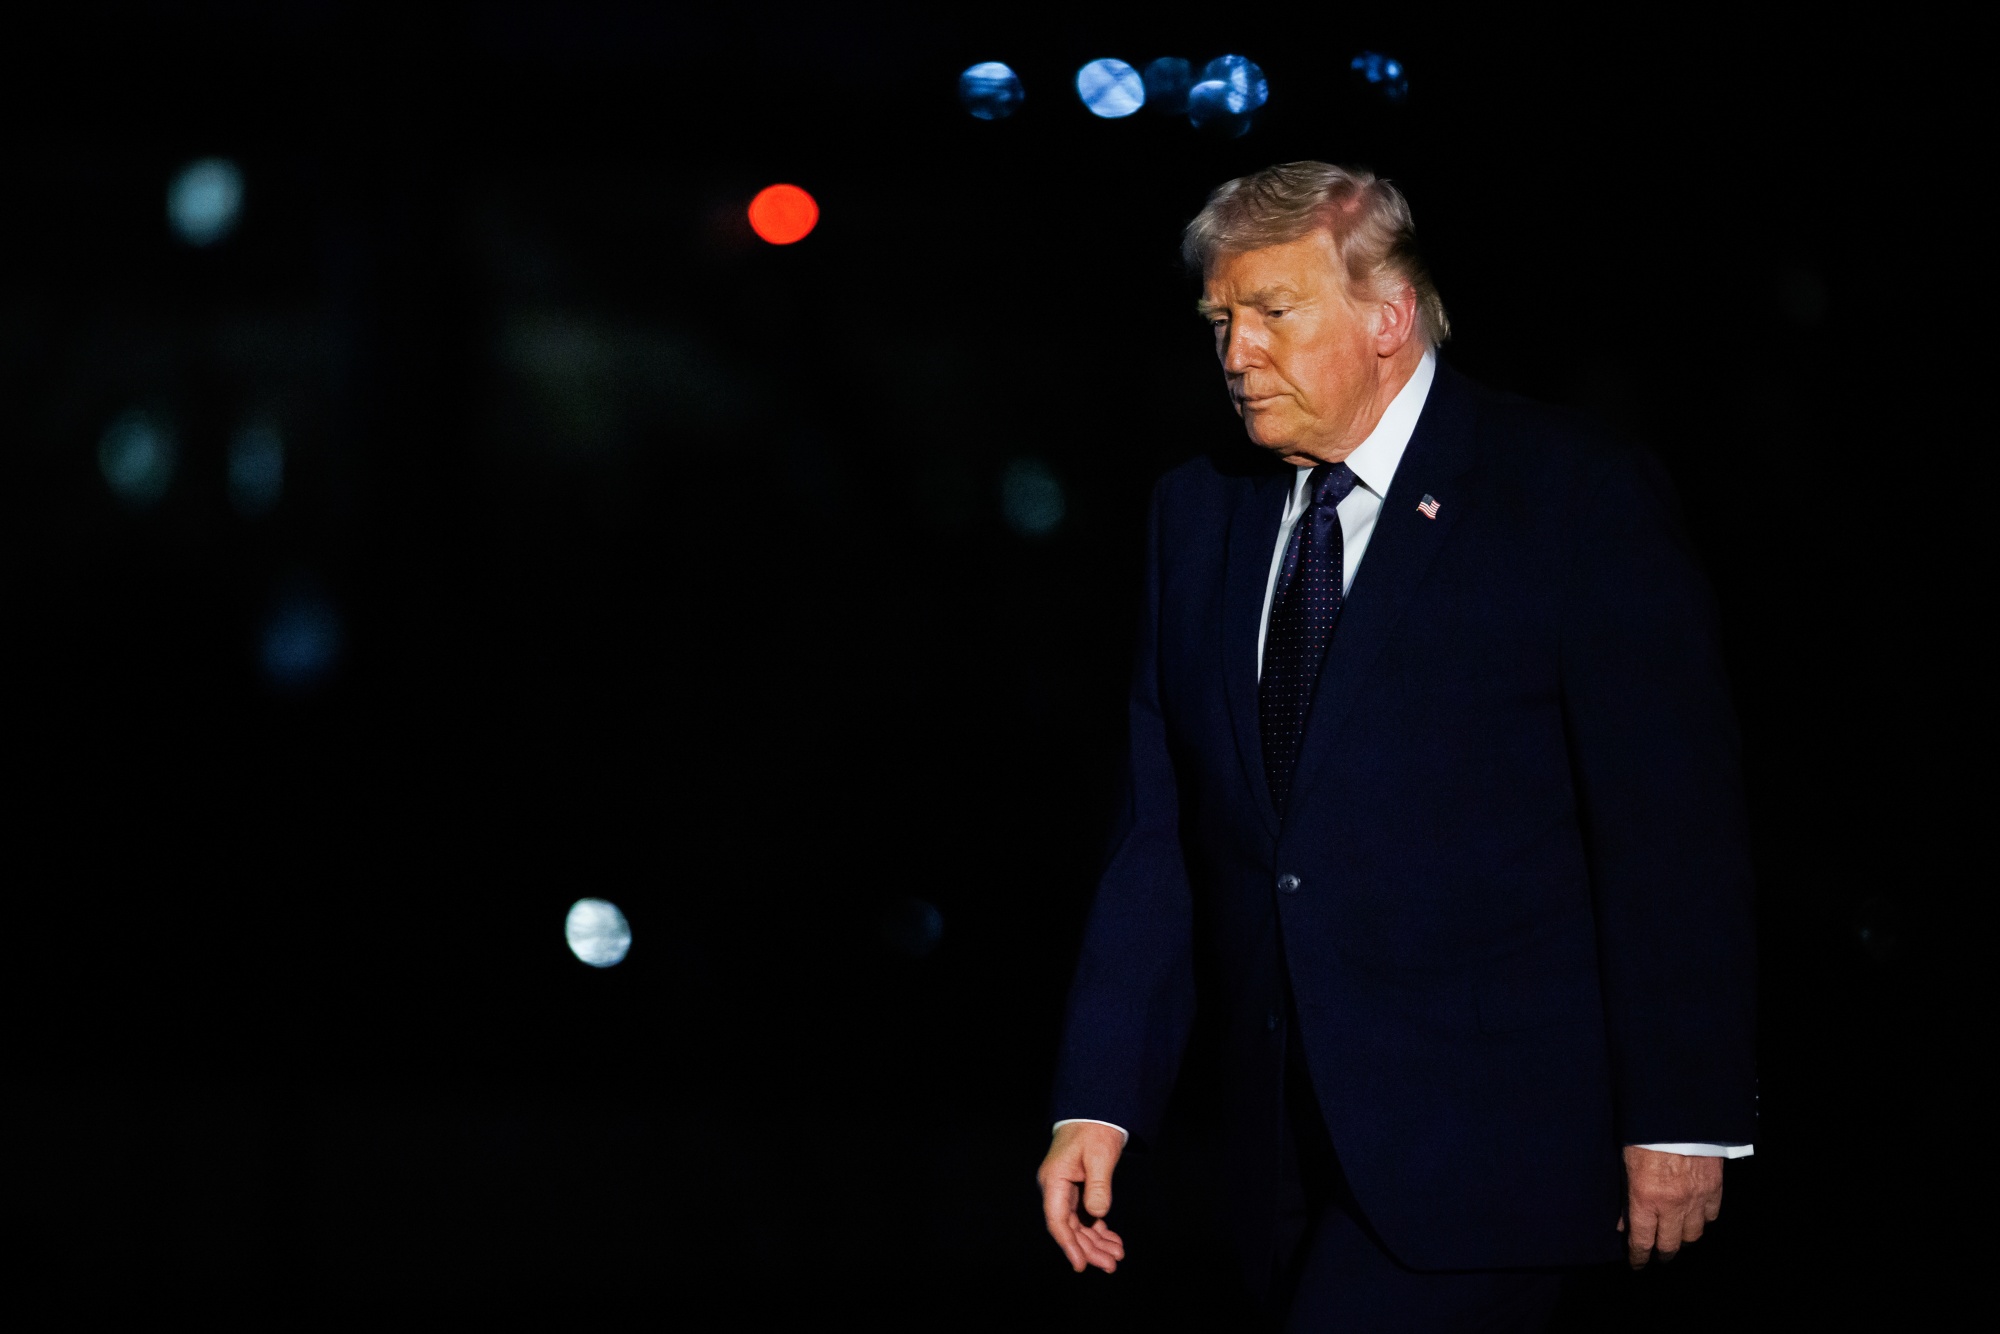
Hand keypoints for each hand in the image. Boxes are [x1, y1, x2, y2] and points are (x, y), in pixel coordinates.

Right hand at [1037, 1122, 1127, 1273]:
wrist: (1095, 1112)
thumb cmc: (1095, 1130)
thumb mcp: (1100, 1156)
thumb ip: (1099, 1186)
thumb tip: (1098, 1215)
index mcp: (1054, 1179)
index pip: (1057, 1220)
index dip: (1069, 1245)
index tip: (1080, 1265)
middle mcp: (1056, 1188)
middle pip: (1069, 1227)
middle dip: (1089, 1249)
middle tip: (1111, 1264)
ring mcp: (1065, 1190)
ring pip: (1077, 1225)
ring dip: (1095, 1242)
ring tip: (1116, 1256)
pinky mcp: (1077, 1189)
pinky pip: (1084, 1216)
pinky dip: (1098, 1229)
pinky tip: (1112, 1240)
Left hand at [1618, 1145, 1723, 1267]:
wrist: (1679, 1114)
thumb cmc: (1645, 1134)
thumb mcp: (1625, 1164)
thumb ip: (1624, 1196)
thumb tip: (1623, 1222)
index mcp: (1646, 1199)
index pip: (1642, 1241)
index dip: (1639, 1257)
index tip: (1637, 1264)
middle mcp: (1673, 1205)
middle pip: (1671, 1244)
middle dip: (1662, 1253)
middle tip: (1658, 1255)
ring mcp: (1697, 1199)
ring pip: (1694, 1235)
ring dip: (1683, 1237)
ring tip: (1677, 1236)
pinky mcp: (1715, 1189)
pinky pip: (1712, 1216)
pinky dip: (1703, 1220)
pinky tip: (1696, 1216)